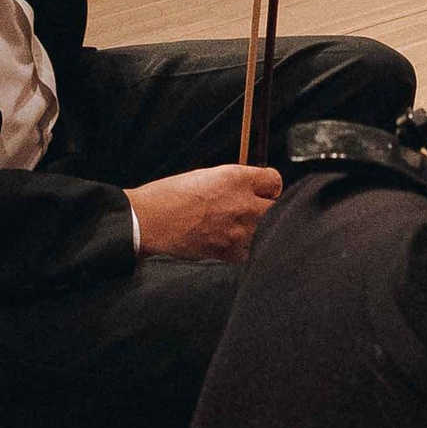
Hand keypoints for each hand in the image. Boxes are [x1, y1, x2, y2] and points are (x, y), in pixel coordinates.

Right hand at [133, 164, 282, 260]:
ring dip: (259, 230)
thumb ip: (235, 182)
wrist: (149, 222)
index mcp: (237, 178)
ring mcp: (240, 231)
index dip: (269, 186)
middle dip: (268, 208)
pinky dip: (245, 248)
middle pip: (277, 208)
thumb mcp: (206, 175)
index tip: (264, 191)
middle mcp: (244, 203)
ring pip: (267, 231)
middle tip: (254, 210)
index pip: (275, 180)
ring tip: (240, 228)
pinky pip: (250, 251)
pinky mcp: (230, 252)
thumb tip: (251, 189)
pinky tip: (231, 242)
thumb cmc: (169, 196)